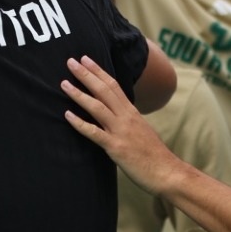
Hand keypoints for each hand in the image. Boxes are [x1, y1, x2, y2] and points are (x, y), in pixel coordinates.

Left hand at [61, 57, 185, 196]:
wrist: (166, 172)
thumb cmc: (153, 154)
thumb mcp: (141, 130)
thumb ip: (128, 120)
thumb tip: (116, 113)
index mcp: (132, 112)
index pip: (114, 85)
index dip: (98, 71)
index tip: (85, 59)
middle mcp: (126, 117)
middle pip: (104, 90)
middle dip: (86, 75)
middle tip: (70, 61)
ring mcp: (121, 131)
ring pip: (97, 107)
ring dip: (79, 94)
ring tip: (63, 83)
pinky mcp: (116, 147)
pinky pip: (94, 133)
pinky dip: (80, 123)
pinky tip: (67, 115)